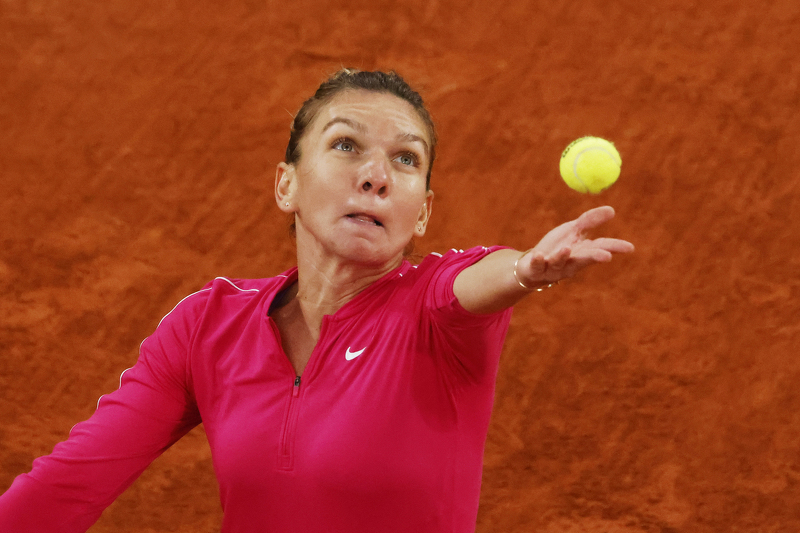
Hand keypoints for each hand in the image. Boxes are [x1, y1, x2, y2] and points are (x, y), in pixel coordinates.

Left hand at [516, 206, 633, 287]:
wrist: (532, 265)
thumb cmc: (557, 247)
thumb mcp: (573, 231)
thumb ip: (589, 221)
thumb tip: (612, 210)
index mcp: (582, 252)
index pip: (601, 247)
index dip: (615, 247)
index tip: (630, 248)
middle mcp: (571, 262)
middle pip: (584, 259)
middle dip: (595, 257)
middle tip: (607, 256)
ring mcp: (554, 268)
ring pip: (560, 263)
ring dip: (563, 256)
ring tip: (567, 248)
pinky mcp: (536, 270)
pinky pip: (537, 267)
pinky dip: (538, 261)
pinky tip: (539, 254)